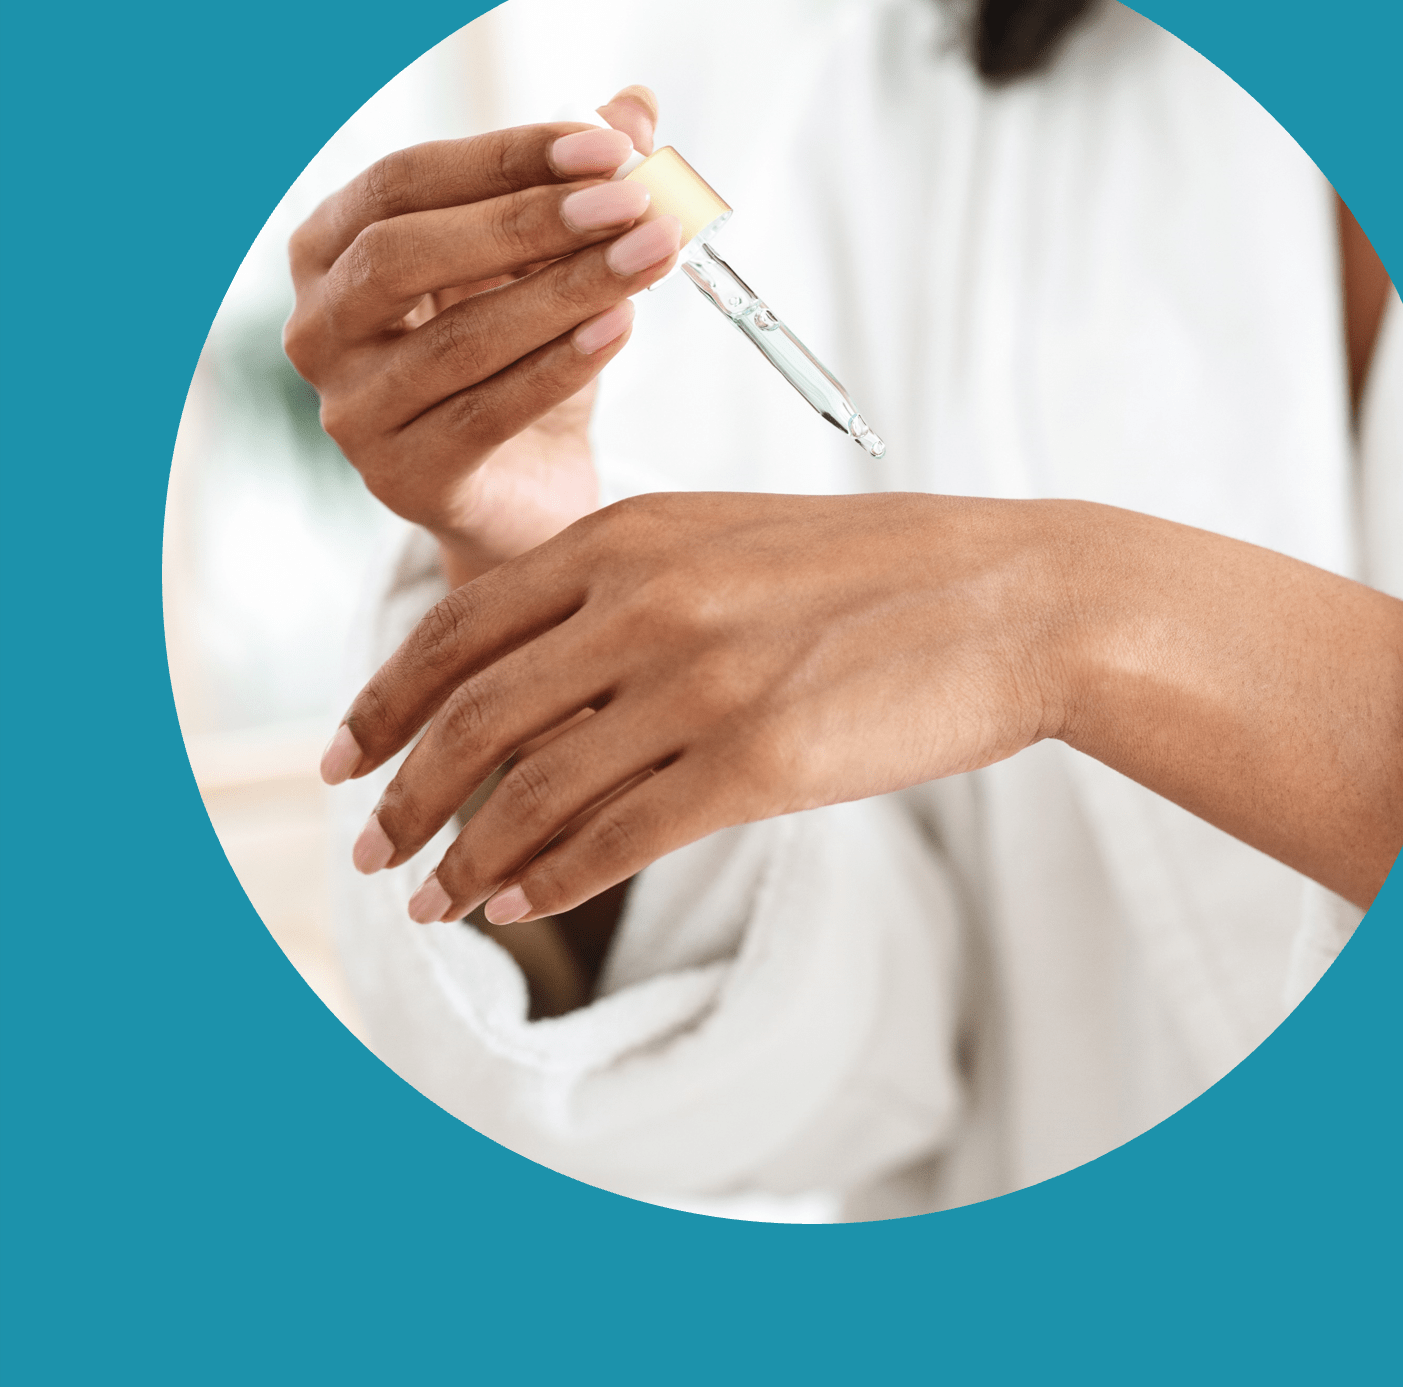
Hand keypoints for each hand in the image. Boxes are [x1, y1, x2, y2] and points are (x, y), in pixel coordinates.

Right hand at [284, 87, 678, 585]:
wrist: (526, 491)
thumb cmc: (521, 360)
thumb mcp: (545, 265)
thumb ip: (577, 187)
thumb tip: (637, 104)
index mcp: (331, 250)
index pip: (404, 180)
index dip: (507, 157)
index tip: (608, 147)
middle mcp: (318, 327)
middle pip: (407, 254)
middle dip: (531, 221)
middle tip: (633, 204)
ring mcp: (351, 410)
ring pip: (458, 339)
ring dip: (566, 291)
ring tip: (650, 257)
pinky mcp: (402, 477)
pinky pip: (484, 414)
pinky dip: (558, 367)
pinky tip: (620, 327)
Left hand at [323, 493, 1065, 923]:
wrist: (1019, 595)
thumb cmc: (884, 572)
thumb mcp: (736, 541)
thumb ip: (634, 588)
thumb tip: (544, 674)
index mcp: (634, 533)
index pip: (464, 622)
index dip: (387, 695)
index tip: (348, 752)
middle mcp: (647, 601)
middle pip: (476, 712)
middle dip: (404, 791)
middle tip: (368, 846)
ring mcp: (699, 682)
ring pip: (534, 787)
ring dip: (464, 854)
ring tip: (430, 900)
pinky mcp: (760, 763)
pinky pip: (619, 836)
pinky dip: (551, 879)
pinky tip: (517, 903)